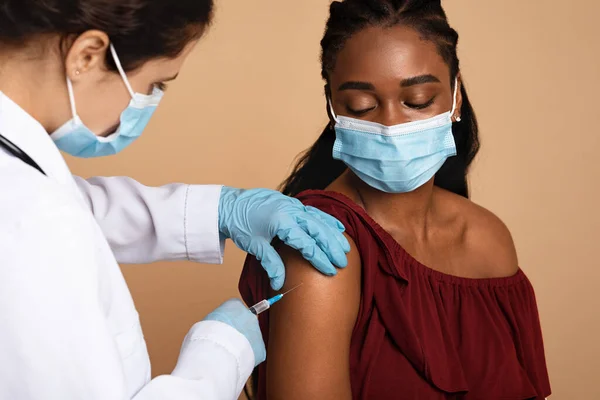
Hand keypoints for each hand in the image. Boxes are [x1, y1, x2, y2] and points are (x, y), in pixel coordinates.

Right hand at [204, 299, 265, 366]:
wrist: (217, 351)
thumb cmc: (205, 336)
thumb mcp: (205, 321)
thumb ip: (216, 321)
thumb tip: (214, 329)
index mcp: (234, 305)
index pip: (234, 308)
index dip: (228, 319)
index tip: (222, 327)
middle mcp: (249, 316)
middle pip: (245, 322)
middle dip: (238, 331)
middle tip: (226, 342)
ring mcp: (257, 332)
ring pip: (251, 338)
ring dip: (243, 344)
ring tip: (229, 354)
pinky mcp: (261, 350)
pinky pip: (254, 353)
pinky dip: (246, 357)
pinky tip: (235, 362)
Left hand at [218, 187, 349, 289]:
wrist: (231, 205)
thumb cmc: (241, 225)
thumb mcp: (255, 246)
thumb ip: (271, 264)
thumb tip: (280, 284)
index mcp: (281, 222)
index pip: (306, 244)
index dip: (320, 258)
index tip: (330, 271)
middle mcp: (290, 211)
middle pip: (318, 230)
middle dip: (332, 247)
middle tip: (343, 263)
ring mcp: (293, 205)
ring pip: (319, 220)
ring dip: (333, 234)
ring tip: (346, 248)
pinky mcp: (293, 203)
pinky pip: (315, 212)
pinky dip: (327, 220)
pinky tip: (338, 228)